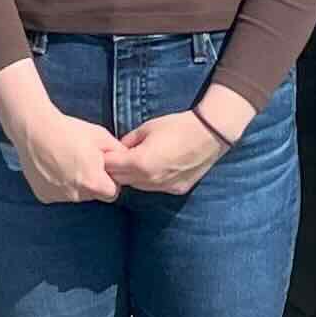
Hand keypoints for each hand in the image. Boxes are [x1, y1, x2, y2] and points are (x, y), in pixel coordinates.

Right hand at [8, 103, 124, 205]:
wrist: (35, 130)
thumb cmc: (70, 131)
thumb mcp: (101, 137)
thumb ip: (118, 153)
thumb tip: (128, 161)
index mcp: (93, 182)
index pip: (112, 193)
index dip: (111, 180)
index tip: (102, 167)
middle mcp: (76, 195)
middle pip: (93, 195)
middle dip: (93, 182)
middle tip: (83, 161)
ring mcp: (58, 197)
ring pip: (75, 195)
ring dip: (75, 184)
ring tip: (66, 161)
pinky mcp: (44, 196)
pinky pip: (58, 193)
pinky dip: (59, 184)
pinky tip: (54, 166)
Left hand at [108, 102, 236, 195]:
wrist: (209, 134)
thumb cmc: (177, 126)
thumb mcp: (147, 128)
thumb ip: (128, 141)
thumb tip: (118, 149)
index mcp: (140, 163)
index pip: (111, 167)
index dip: (107, 159)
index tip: (106, 152)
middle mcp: (149, 180)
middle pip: (121, 180)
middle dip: (116, 170)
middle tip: (117, 158)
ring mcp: (164, 187)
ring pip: (138, 186)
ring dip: (132, 177)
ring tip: (136, 163)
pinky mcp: (176, 190)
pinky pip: (155, 188)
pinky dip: (149, 180)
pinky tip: (155, 168)